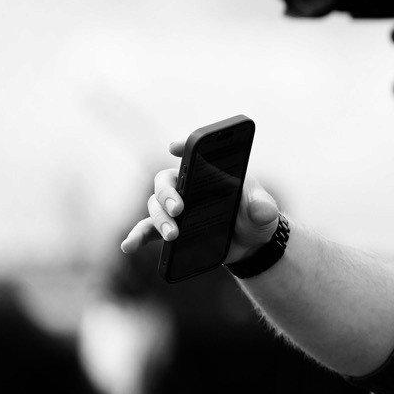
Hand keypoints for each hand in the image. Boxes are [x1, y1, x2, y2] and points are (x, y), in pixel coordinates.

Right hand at [119, 140, 280, 263]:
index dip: (184, 148)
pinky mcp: (171, 229)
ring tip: (172, 235)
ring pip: (155, 206)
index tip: (175, 148)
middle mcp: (188, 187)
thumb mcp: (265, 211)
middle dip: (167, 194)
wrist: (251, 244)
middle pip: (166, 182)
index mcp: (211, 173)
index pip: (194, 154)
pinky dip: (137, 237)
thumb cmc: (256, 217)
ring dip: (159, 219)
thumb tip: (261, 210)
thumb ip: (264, 208)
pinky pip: (147, 230)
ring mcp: (177, 208)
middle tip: (178, 209)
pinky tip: (129, 246)